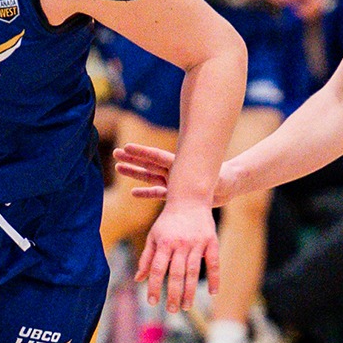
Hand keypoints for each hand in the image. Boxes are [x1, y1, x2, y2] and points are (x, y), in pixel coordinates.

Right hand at [113, 143, 241, 206]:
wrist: (227, 187)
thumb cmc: (224, 178)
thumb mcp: (215, 176)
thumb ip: (208, 176)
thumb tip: (207, 175)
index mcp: (181, 164)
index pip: (158, 157)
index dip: (142, 153)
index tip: (126, 147)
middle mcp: (174, 171)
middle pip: (149, 164)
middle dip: (133, 159)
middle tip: (115, 153)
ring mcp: (173, 182)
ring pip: (150, 177)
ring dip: (135, 173)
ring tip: (118, 168)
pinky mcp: (175, 194)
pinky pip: (157, 193)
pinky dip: (146, 193)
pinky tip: (133, 192)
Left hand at [135, 200, 219, 311]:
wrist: (190, 197)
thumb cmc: (168, 220)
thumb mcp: (154, 236)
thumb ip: (147, 258)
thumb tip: (138, 279)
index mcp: (164, 242)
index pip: (158, 269)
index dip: (154, 287)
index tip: (152, 302)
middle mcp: (181, 244)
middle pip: (176, 274)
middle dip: (173, 294)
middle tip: (171, 310)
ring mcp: (197, 243)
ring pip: (193, 271)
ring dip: (190, 291)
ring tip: (186, 306)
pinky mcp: (211, 241)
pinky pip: (214, 263)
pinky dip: (214, 278)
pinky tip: (213, 293)